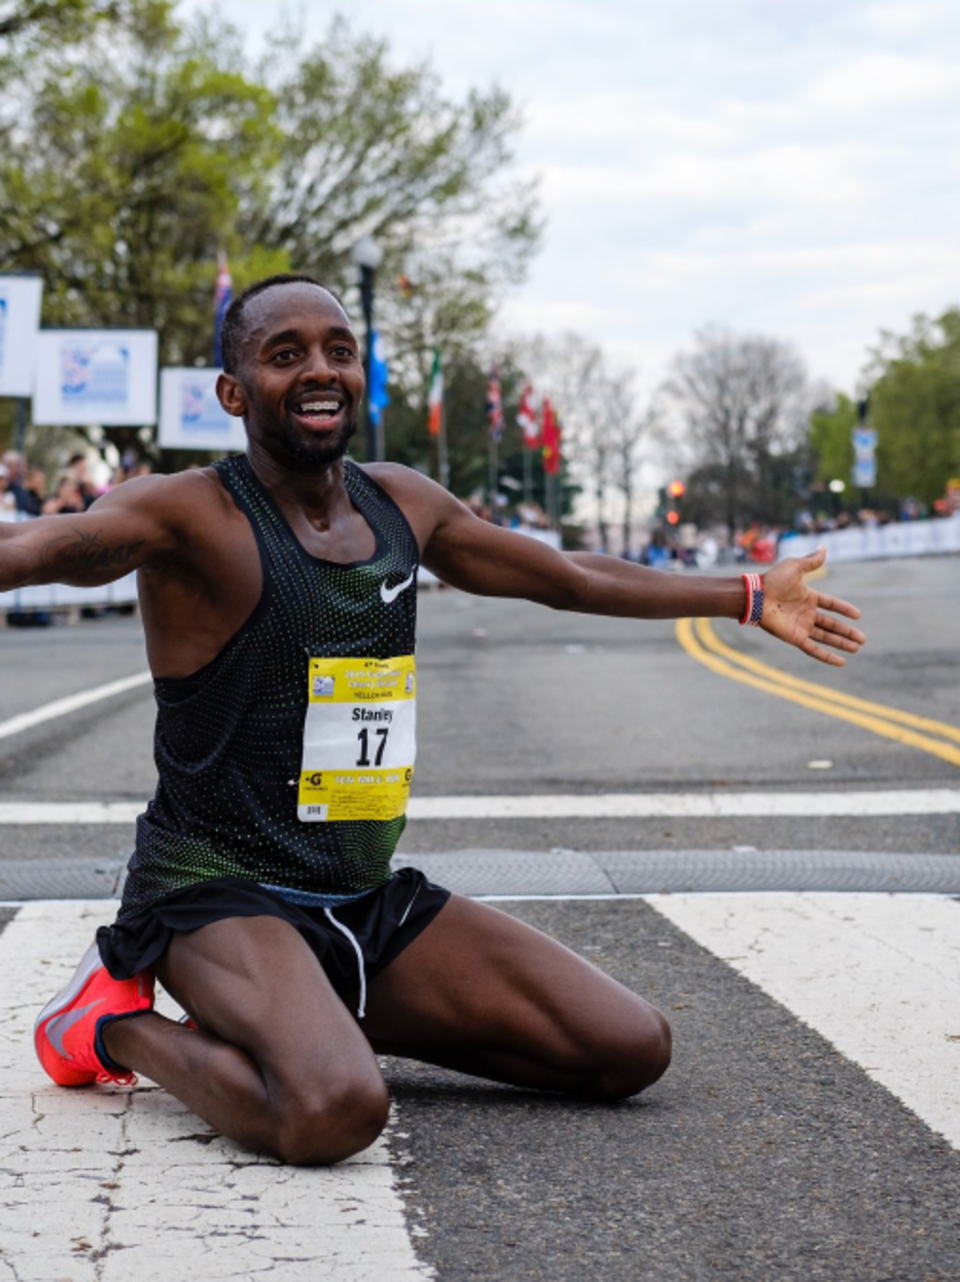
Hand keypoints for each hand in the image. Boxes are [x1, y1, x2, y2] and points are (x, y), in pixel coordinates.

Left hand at [760, 546, 864, 665]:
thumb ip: (811, 561)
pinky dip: (826, 656)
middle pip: (831, 625)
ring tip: (857, 648)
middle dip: (847, 632)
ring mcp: (801, 626)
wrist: (756, 596)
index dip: (844, 609)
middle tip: (863, 639)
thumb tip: (823, 548)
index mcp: (807, 597)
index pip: (830, 605)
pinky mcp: (795, 637)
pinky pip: (814, 649)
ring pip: (826, 637)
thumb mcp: (796, 567)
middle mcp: (805, 613)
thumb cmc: (773, 580)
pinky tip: (840, 662)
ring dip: (842, 643)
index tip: (858, 615)